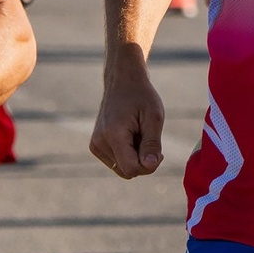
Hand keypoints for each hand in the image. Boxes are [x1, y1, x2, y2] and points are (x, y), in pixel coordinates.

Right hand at [90, 60, 167, 179]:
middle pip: (127, 172)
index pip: (131, 169)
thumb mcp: (154, 117)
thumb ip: (152, 144)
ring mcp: (95, 145)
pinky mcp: (95, 146)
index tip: (159, 150)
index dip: (149, 165)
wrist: (122, 80)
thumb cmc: (141, 96)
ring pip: (122, 169)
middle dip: (143, 161)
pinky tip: (130, 135)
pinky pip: (117, 162)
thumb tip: (149, 166)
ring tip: (138, 134)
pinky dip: (127, 154)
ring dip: (135, 157)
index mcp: (113, 134)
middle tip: (149, 138)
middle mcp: (99, 142)